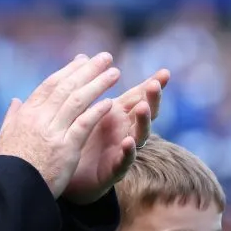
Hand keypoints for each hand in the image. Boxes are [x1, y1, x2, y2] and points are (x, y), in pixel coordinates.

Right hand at [0, 53, 123, 197]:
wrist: (10, 187)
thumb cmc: (7, 164)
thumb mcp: (5, 135)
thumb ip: (12, 116)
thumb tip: (15, 101)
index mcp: (27, 113)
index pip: (50, 85)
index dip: (68, 70)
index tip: (82, 59)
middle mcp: (40, 118)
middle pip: (67, 87)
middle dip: (88, 70)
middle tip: (105, 57)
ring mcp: (53, 132)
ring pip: (78, 101)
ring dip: (98, 84)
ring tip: (114, 72)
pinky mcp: (65, 148)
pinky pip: (83, 125)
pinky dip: (96, 112)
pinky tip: (110, 102)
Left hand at [62, 69, 170, 204]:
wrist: (65, 174)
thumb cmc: (78, 138)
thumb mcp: (82, 107)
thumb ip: (86, 85)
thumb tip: (84, 56)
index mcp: (118, 114)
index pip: (138, 96)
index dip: (152, 85)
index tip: (165, 72)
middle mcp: (125, 131)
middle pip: (145, 113)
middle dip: (151, 99)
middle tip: (154, 85)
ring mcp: (122, 151)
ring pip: (139, 136)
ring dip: (142, 122)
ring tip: (141, 108)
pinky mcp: (113, 171)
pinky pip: (123, 162)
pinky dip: (127, 152)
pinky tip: (127, 142)